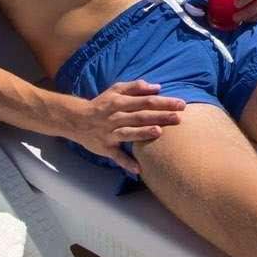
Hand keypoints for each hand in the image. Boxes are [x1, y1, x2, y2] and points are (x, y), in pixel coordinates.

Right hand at [72, 79, 186, 175]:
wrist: (76, 120)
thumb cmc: (102, 104)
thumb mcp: (115, 90)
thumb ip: (135, 87)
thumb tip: (157, 87)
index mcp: (119, 102)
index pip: (145, 101)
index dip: (163, 102)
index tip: (181, 104)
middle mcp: (114, 117)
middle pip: (140, 116)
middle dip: (159, 116)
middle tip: (178, 117)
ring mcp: (109, 133)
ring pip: (128, 133)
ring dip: (143, 133)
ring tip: (158, 132)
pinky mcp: (105, 148)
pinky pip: (116, 156)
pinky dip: (126, 163)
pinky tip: (138, 169)